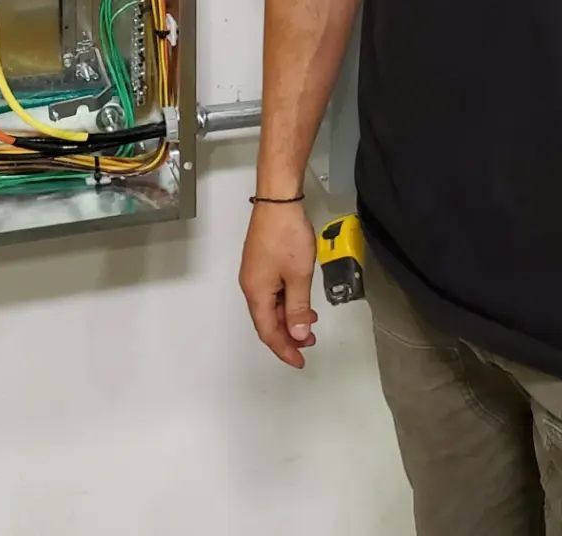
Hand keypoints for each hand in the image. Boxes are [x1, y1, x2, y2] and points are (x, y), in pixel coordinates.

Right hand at [239, 201, 318, 367]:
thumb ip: (299, 309)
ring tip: (309, 324)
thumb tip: (299, 335)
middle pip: (266, 321)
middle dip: (287, 336)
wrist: (278, 201)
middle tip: (308, 345)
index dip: (284, 349)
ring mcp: (255, 272)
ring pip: (270, 306)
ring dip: (288, 319)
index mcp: (256, 292)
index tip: (299, 360)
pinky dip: (286, 302)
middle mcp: (251, 284)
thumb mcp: (298, 276)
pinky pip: (272, 292)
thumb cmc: (285, 234)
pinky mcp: (261, 262)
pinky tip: (301, 300)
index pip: (268, 331)